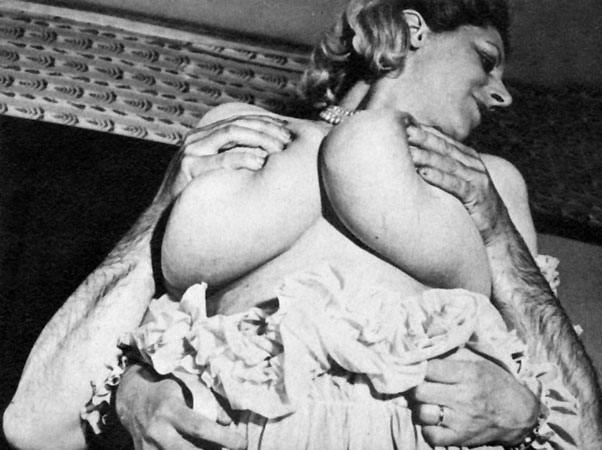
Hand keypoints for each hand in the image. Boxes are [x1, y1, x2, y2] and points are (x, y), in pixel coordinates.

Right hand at [116, 364, 245, 449]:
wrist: (132, 397)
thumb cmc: (166, 388)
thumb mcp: (187, 386)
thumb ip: (208, 401)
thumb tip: (228, 421)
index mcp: (169, 409)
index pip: (200, 427)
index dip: (223, 438)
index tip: (242, 444)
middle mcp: (157, 430)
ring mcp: (148, 447)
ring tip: (217, 448)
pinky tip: (199, 447)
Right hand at [157, 114, 291, 201]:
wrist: (162, 221)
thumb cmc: (195, 201)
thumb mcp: (214, 176)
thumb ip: (231, 164)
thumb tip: (266, 162)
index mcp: (203, 137)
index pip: (240, 121)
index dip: (266, 124)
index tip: (288, 134)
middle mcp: (196, 139)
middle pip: (239, 123)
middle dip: (267, 129)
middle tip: (288, 142)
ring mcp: (191, 151)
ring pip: (232, 133)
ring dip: (260, 139)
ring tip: (280, 151)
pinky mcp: (189, 167)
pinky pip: (223, 158)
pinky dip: (244, 158)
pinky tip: (261, 164)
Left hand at [407, 125, 511, 244]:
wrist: (499, 233)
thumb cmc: (472, 208)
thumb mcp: (459, 184)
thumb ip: (444, 170)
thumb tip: (416, 161)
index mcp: (469, 159)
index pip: (444, 141)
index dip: (425, 131)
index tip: (404, 123)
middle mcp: (474, 166)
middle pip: (444, 148)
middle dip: (423, 138)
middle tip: (403, 130)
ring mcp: (477, 180)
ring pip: (448, 164)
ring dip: (427, 156)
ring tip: (408, 151)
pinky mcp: (477, 197)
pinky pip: (455, 185)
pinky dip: (439, 178)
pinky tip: (422, 173)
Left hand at [410, 348, 538, 446]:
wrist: (519, 413)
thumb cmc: (494, 381)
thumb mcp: (477, 360)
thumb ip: (451, 352)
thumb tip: (427, 340)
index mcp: (467, 374)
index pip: (429, 368)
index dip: (418, 366)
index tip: (417, 366)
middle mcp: (464, 397)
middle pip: (420, 391)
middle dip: (415, 386)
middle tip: (418, 384)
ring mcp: (461, 420)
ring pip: (422, 413)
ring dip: (419, 407)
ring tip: (425, 402)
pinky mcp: (461, 438)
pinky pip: (431, 435)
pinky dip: (428, 428)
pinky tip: (433, 420)